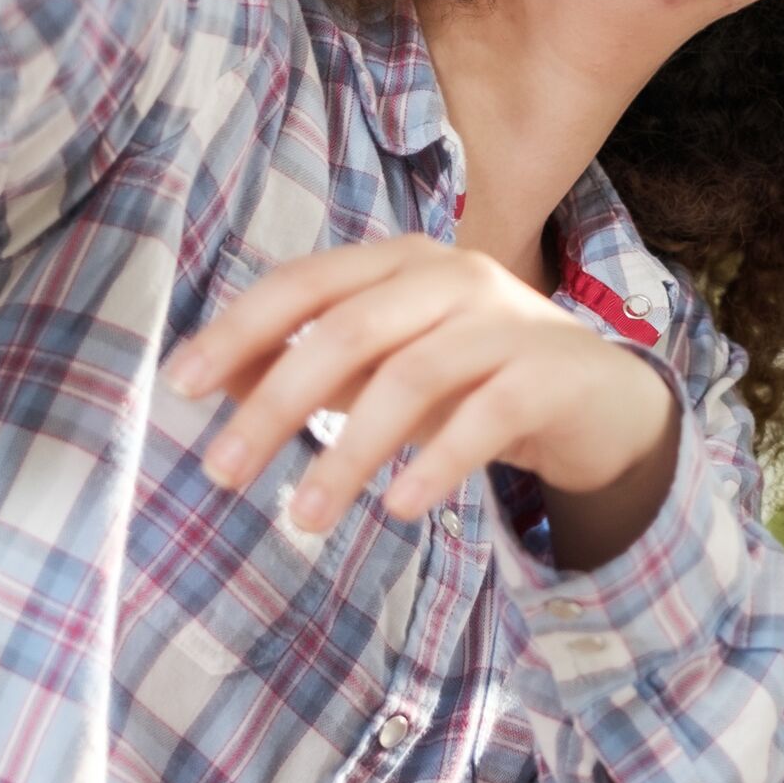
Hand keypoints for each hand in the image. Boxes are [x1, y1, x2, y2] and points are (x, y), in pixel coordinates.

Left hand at [167, 236, 681, 563]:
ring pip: (413, 377)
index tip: (182, 387)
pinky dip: (437, 463)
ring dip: (349, 454)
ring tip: (306, 520)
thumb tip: (216, 377)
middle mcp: (455, 276)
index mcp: (404, 262)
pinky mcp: (550, 373)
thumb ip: (312, 364)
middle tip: (223, 472)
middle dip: (277, 404)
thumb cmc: (477, 379)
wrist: (601, 401)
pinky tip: (400, 509)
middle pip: (350, 331)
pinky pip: (486, 416)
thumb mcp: (388, 367)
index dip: (239, 331)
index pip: (307, 284)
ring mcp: (508, 321)